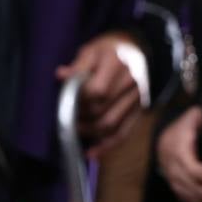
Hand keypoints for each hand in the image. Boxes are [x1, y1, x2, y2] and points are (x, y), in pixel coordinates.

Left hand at [58, 31, 148, 156]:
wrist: (138, 48)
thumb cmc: (111, 48)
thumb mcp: (92, 49)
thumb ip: (78, 66)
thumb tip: (61, 77)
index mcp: (118, 64)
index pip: (96, 91)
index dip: (78, 100)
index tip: (67, 100)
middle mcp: (131, 82)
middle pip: (101, 111)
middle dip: (80, 118)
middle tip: (67, 116)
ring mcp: (137, 98)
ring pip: (111, 126)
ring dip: (89, 133)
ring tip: (76, 129)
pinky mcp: (139, 110)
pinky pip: (124, 133)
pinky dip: (107, 146)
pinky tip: (92, 153)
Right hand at [155, 105, 201, 201]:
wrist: (164, 137)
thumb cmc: (184, 126)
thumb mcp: (196, 114)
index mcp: (177, 149)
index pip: (192, 168)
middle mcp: (171, 167)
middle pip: (192, 186)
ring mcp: (171, 179)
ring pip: (189, 196)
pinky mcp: (174, 186)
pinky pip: (186, 200)